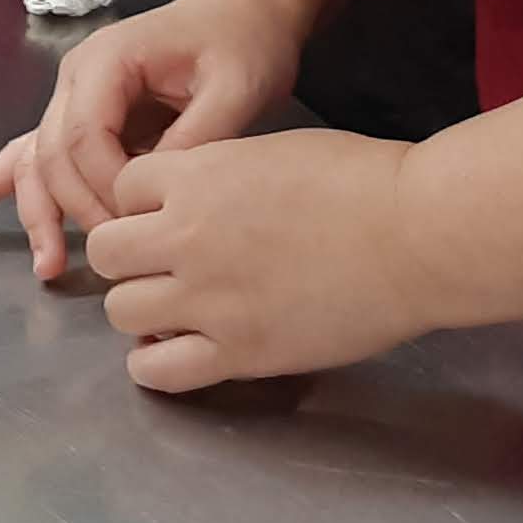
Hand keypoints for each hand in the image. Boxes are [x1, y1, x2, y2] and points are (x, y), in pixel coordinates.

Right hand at [0, 0, 301, 277]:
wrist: (237, 14)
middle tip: (118, 251)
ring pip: (37, 162)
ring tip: (46, 265)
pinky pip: (34, 153)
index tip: (141, 219)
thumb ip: (195, 139)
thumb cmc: (240, 43)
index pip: (83, 136)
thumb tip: (152, 195)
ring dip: (35, 213)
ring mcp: (72, 99)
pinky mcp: (81, 119)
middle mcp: (76, 80)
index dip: (106, 186)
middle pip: (53, 155)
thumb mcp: (234, 87)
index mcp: (107, 62)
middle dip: (78, 209)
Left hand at [79, 127, 449, 389]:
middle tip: (161, 266)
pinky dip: (153, 366)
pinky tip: (174, 353)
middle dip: (128, 258)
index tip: (165, 216)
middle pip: (106, 253)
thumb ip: (219, 175)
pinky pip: (157, 372)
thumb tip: (194, 198)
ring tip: (173, 311)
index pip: (123, 188)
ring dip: (140, 310)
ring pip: (120, 312)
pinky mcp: (239, 352)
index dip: (142, 203)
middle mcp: (188, 237)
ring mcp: (209, 299)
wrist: (417, 234)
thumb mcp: (273, 150)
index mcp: (198, 178)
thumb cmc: (365, 180)